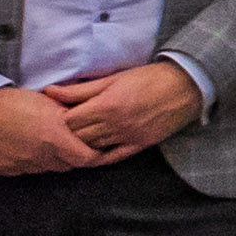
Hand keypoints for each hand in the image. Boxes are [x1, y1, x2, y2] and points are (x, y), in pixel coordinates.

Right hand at [0, 85, 105, 176]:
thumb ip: (69, 116)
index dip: (94, 155)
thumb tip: (86, 122)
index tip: (95, 148)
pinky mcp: (1, 169)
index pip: (87, 158)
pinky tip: (21, 147)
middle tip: (68, 143)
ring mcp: (18, 165)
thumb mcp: (47, 102)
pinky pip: (22, 171)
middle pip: (66, 165)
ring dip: (48, 159)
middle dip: (71, 156)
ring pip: (44, 169)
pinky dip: (27, 162)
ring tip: (41, 142)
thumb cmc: (11, 100)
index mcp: (53, 138)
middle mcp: (38, 155)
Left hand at [41, 62, 205, 160]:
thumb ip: (80, 89)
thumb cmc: (149, 78)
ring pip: (92, 148)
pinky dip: (99, 156)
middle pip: (78, 136)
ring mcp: (128, 137)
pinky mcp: (140, 145)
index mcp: (106, 106)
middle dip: (70, 131)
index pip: (68, 121)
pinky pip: (112, 157)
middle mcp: (115, 125)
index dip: (62, 117)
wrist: (186, 87)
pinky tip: (93, 152)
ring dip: (84, 142)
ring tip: (81, 134)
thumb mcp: (113, 78)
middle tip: (70, 124)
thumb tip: (49, 91)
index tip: (63, 112)